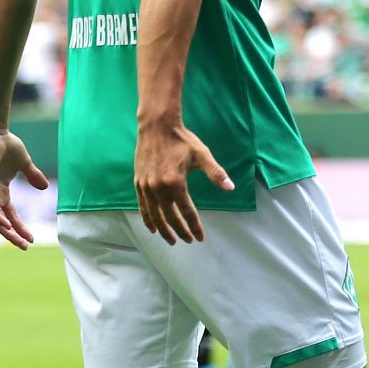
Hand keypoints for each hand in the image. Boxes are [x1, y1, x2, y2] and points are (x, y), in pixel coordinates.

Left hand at [0, 127, 45, 248]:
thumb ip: (33, 175)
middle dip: (13, 235)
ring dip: (5, 231)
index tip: (32, 238)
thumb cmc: (6, 145)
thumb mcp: (25, 164)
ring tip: (17, 241)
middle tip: (24, 247)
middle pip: (2, 222)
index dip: (21, 227)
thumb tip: (44, 187)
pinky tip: (5, 226)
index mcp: (1, 192)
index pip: (11, 215)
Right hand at [133, 119, 233, 244]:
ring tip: (171, 240)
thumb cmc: (182, 140)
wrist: (156, 126)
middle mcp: (158, 188)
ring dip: (163, 229)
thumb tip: (230, 188)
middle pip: (169, 217)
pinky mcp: (138, 183)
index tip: (200, 237)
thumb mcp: (202, 155)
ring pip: (154, 215)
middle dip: (179, 231)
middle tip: (188, 241)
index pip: (186, 211)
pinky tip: (153, 228)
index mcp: (175, 182)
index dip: (194, 226)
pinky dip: (147, 219)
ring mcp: (146, 186)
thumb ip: (216, 173)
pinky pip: (142, 206)